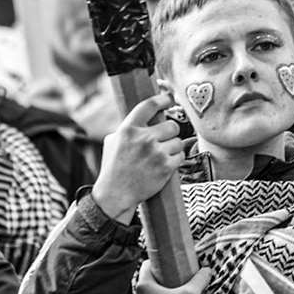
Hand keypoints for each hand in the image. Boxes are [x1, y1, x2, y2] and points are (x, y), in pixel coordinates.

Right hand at [91, 94, 183, 222]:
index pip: (149, 105)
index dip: (162, 99)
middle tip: (164, 139)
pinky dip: (176, 160)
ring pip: (178, 141)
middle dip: (170, 132)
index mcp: (128, 129)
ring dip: (173, 147)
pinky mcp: (166, 167)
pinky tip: (166, 164)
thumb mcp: (113, 141)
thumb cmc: (113, 167)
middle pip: (171, 125)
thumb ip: (128, 128)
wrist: (116, 194)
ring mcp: (156, 153)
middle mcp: (143, 139)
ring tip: (162, 155)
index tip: (167, 100)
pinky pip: (180, 156)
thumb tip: (144, 115)